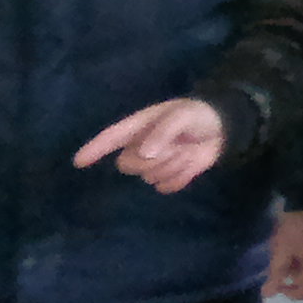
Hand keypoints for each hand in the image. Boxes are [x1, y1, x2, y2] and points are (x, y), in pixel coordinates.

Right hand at [77, 97, 227, 190]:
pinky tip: (190, 165)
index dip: (94, 149)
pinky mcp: (170, 176)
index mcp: (140, 126)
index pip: (111, 138)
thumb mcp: (182, 116)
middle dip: (151, 161)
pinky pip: (166, 187)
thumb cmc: (198, 115)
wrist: (224, 129)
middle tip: (175, 148)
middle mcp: (142, 146)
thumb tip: (144, 154)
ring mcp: (155, 163)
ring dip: (171, 167)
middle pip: (127, 165)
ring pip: (149, 178)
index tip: (78, 162)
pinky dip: (180, 178)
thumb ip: (162, 132)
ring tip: (187, 151)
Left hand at [265, 208, 302, 301]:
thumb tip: (268, 295)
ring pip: (298, 275)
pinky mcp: (301, 250)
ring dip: (285, 275)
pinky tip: (275, 257)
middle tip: (275, 282)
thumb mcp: (281, 253)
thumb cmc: (291, 232)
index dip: (295, 295)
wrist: (297, 209)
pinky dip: (285, 266)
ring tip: (272, 267)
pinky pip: (295, 265)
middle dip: (289, 287)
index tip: (280, 289)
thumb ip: (275, 275)